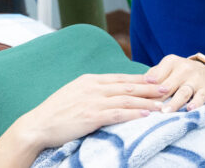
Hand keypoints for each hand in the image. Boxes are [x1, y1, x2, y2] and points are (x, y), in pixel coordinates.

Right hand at [16, 73, 163, 150]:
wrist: (37, 125)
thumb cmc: (55, 112)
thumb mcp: (74, 93)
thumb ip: (91, 90)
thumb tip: (107, 92)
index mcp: (89, 80)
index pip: (120, 78)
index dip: (140, 79)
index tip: (156, 80)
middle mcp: (93, 87)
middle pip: (127, 86)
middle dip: (149, 88)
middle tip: (167, 88)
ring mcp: (92, 101)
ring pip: (126, 99)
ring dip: (147, 102)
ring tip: (162, 104)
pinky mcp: (91, 116)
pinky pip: (118, 114)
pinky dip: (134, 114)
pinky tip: (146, 116)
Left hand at [143, 54, 204, 112]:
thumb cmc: (178, 73)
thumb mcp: (166, 69)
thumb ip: (152, 76)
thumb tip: (134, 87)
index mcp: (170, 62)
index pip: (156, 77)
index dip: (146, 90)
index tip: (137, 100)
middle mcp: (183, 68)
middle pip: (167, 86)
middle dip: (157, 98)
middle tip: (147, 109)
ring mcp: (195, 78)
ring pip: (183, 92)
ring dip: (174, 103)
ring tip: (165, 112)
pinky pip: (200, 97)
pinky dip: (196, 103)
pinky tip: (190, 110)